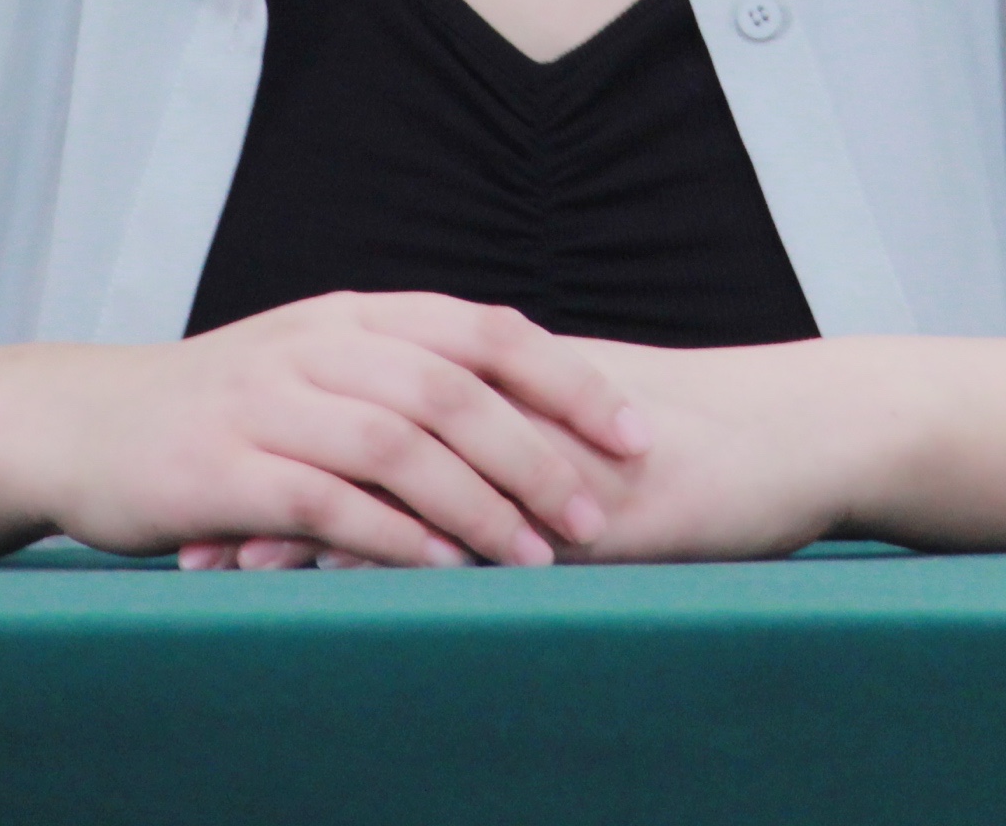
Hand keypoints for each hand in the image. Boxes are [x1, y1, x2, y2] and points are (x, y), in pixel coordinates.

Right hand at [0, 292, 648, 568]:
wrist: (83, 424)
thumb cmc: (219, 406)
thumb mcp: (314, 365)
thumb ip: (403, 375)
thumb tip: (523, 415)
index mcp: (353, 316)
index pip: (484, 330)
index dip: (568, 379)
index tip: (636, 434)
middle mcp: (319, 345)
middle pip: (454, 388)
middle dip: (539, 453)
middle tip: (599, 516)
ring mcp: (269, 402)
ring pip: (399, 442)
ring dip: (479, 502)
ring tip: (538, 558)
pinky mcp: (227, 466)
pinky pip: (327, 499)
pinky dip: (392, 535)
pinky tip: (442, 569)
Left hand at [189, 337, 888, 568]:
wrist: (814, 433)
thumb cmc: (721, 445)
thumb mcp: (608, 437)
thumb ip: (535, 452)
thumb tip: (474, 493)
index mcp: (508, 394)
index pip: (375, 417)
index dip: (295, 455)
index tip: (217, 491)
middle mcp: (511, 419)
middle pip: (365, 449)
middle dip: (277, 493)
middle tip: (191, 545)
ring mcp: (544, 463)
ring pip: (406, 494)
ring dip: (317, 536)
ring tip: (230, 578)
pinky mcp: (587, 513)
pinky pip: (486, 545)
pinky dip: (410, 575)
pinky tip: (354, 610)